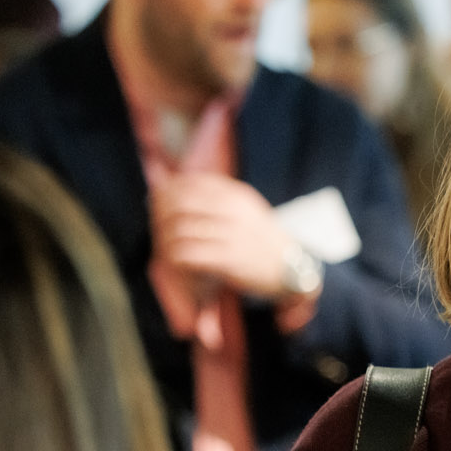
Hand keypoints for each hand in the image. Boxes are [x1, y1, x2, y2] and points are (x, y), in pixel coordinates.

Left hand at [149, 172, 302, 298]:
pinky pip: (188, 254)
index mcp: (235, 194)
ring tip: (164, 247)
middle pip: (180, 204)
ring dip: (165, 240)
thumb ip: (214, 196)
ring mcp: (231, 235)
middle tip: (158, 227)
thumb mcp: (244, 207)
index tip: (158, 203)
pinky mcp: (229, 260)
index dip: (167, 192)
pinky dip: (175, 258)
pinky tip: (175, 262)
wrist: (292, 267)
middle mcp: (233, 211)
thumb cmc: (261, 238)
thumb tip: (171, 183)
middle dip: (161, 216)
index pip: (189, 183)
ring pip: (180, 230)